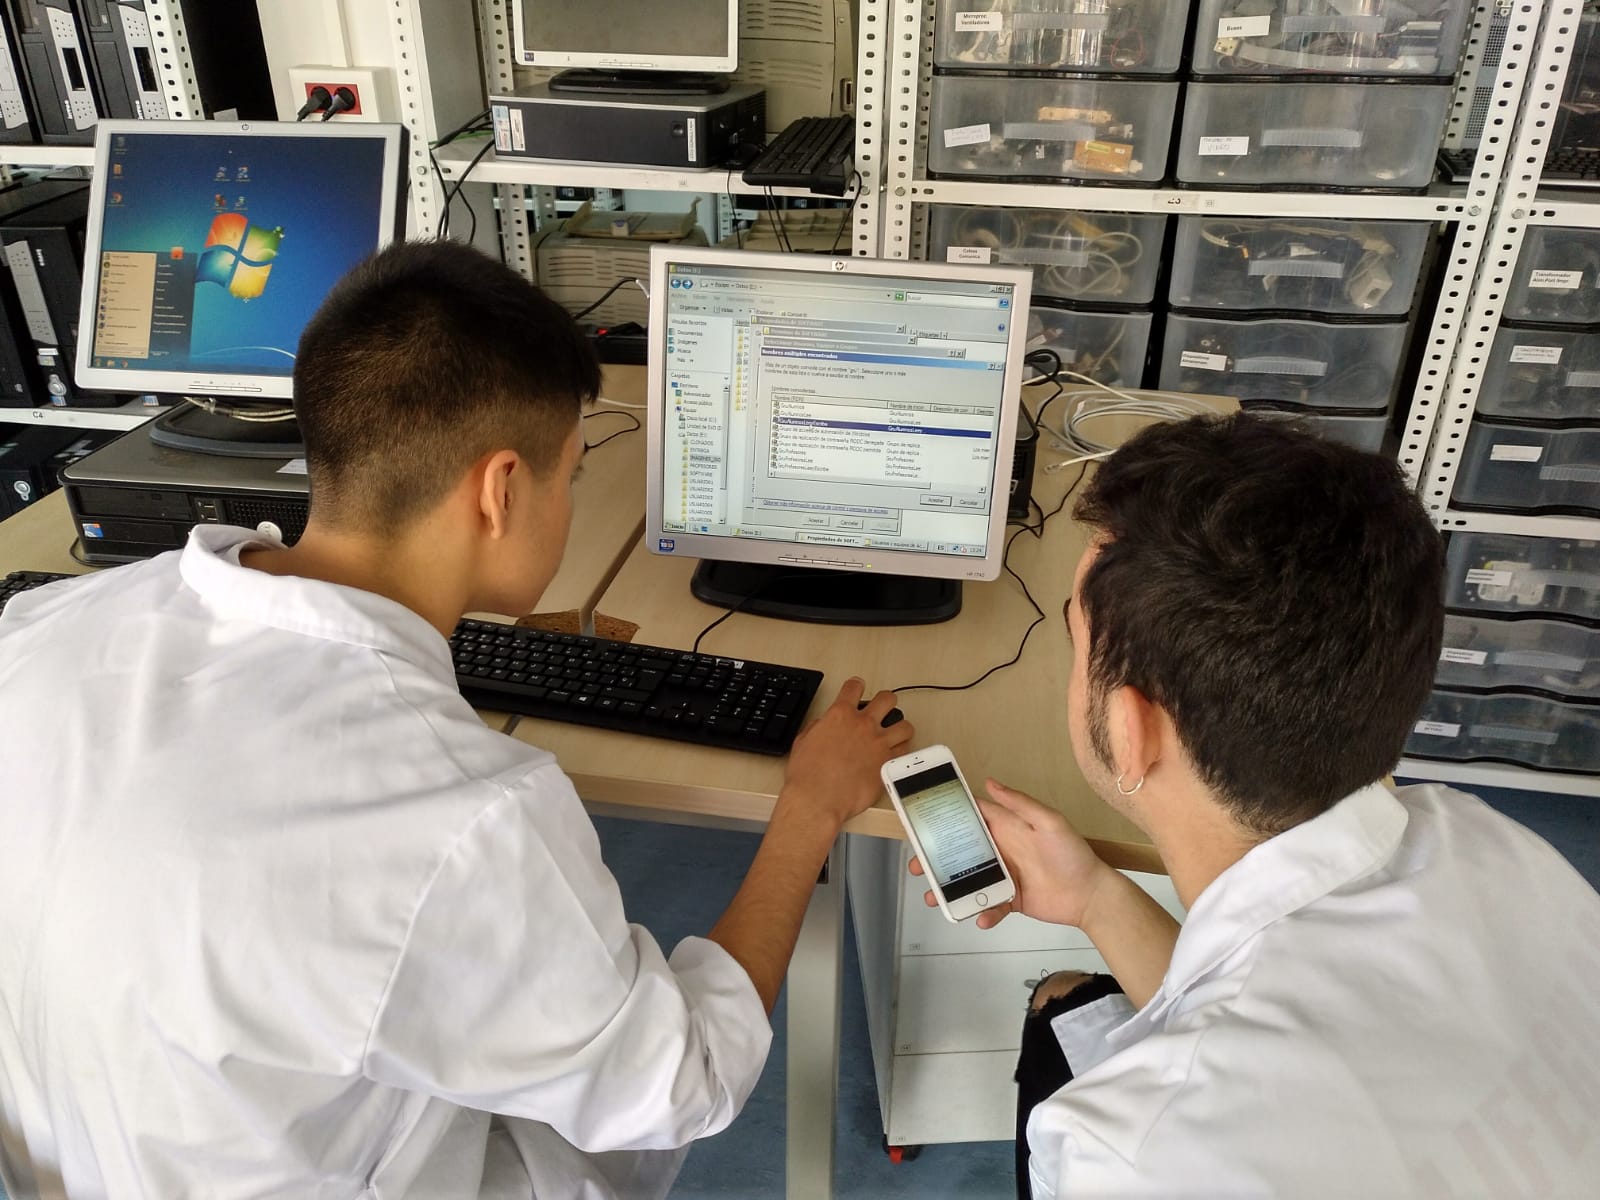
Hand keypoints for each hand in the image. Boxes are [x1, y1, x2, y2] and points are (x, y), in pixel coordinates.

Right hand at [781, 678, 913, 832]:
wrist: (818, 799)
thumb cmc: (807, 775)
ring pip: (904, 725)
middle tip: (882, 709)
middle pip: (887, 699)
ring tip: (895, 734)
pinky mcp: (888, 763)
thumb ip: (818, 727)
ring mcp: (879, 743)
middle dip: (886, 702)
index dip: (856, 685)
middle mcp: (863, 725)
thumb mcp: (803, 741)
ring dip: (900, 728)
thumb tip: (824, 724)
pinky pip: (905, 750)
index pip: (853, 687)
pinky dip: (901, 751)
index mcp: (840, 715)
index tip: (857, 688)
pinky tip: (895, 754)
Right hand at [911, 778, 1115, 929]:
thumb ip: (1019, 804)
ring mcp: (1003, 876)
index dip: (946, 817)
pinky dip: (982, 913)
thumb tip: (989, 782)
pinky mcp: (1009, 899)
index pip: (971, 817)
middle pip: (961, 852)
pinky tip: (979, 917)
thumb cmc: (1072, 854)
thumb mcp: (1049, 822)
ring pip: (968, 881)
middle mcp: (1000, 850)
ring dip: (950, 889)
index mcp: (1007, 827)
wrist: (1091, 895)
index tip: (921, 821)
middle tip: (917, 866)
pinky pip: (989, 905)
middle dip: (937, 858)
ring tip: (935, 898)